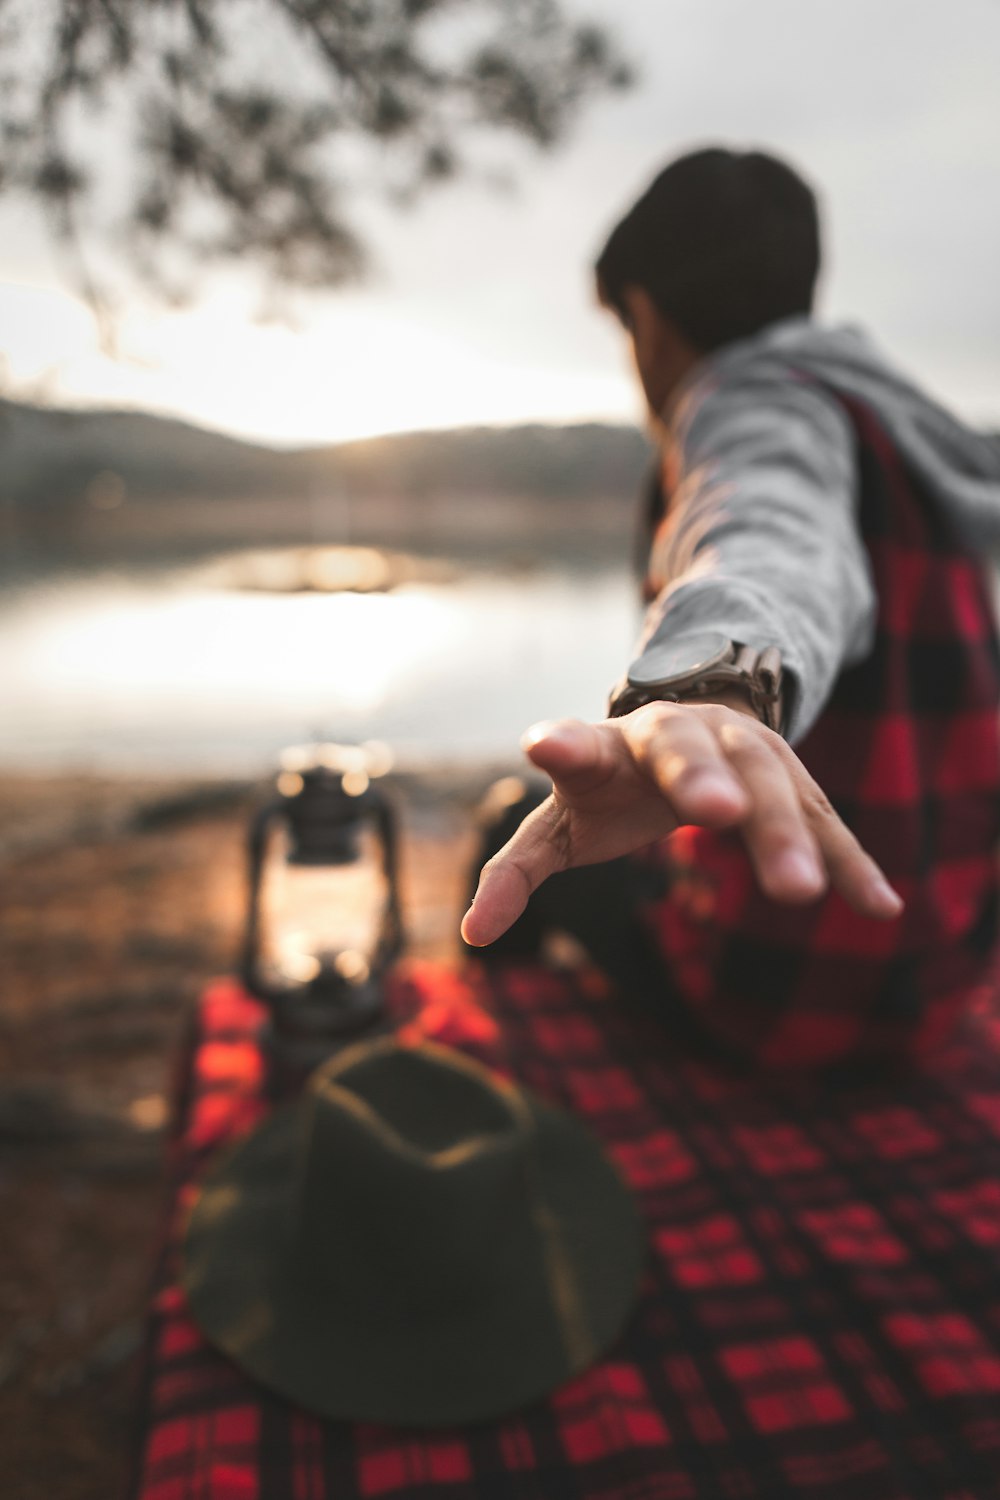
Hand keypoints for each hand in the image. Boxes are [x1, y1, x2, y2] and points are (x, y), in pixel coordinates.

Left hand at [461, 699, 903, 946]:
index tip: (542, 744)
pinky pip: (824, 824)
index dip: (566, 745)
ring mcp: (743, 755)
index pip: (582, 744)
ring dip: (782, 836)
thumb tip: (473, 935)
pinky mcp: (793, 784)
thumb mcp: (564, 822)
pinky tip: (879, 908)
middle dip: (700, 778)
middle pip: (687, 751)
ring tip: (796, 893)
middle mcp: (678, 737)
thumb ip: (520, 869)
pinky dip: (850, 863)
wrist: (696, 717)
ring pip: (766, 786)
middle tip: (715, 813)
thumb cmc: (613, 784)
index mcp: (609, 749)